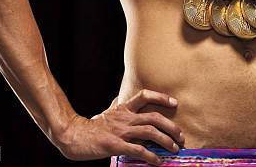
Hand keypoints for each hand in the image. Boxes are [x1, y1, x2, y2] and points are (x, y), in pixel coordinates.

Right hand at [56, 89, 183, 163]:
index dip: (161, 97)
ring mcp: (121, 130)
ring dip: (166, 141)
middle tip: (181, 136)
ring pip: (149, 132)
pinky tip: (158, 162)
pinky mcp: (116, 145)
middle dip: (171, 126)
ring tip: (174, 148)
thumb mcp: (109, 112)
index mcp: (124, 108)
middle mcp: (125, 117)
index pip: (145, 95)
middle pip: (153, 116)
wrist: (75, 135)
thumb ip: (119, 106)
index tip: (175, 103)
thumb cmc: (93, 126)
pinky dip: (151, 156)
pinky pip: (138, 150)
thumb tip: (125, 100)